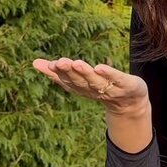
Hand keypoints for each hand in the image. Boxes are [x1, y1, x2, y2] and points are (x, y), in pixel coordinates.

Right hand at [32, 56, 148, 113]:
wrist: (131, 104)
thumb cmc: (102, 87)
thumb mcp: (81, 80)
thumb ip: (60, 73)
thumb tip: (34, 63)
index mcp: (83, 88)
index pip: (68, 81)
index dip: (57, 74)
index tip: (46, 65)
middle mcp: (95, 90)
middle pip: (80, 82)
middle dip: (70, 72)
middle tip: (59, 62)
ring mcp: (111, 89)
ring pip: (96, 81)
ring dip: (86, 73)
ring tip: (76, 63)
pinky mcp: (127, 84)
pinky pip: (117, 79)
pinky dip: (109, 74)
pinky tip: (100, 67)